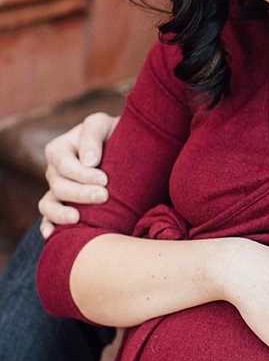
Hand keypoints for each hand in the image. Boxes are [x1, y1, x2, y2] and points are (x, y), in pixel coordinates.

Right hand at [38, 113, 118, 236]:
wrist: (128, 149)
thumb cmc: (115, 133)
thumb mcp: (103, 124)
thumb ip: (92, 136)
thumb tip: (89, 161)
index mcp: (59, 149)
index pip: (64, 164)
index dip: (82, 174)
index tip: (105, 179)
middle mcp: (54, 171)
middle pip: (58, 186)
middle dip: (80, 193)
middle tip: (104, 196)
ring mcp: (57, 190)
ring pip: (49, 204)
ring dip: (60, 214)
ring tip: (77, 219)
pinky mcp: (64, 205)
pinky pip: (49, 218)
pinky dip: (49, 226)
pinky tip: (52, 235)